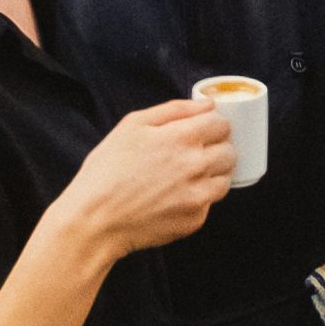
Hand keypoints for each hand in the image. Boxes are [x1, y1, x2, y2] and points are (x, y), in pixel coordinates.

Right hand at [51, 99, 232, 254]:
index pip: (222, 124)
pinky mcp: (195, 219)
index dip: (213, 125)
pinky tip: (173, 198)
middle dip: (217, 148)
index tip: (202, 131)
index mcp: (183, 137)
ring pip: (225, 178)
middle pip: (230, 151)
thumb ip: (174, 110)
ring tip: (185, 177)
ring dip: (212, 174)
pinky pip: (209, 203)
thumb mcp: (132, 125)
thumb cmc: (107, 170)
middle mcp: (197, 166)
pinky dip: (198, 199)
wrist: (94, 220)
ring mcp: (199, 195)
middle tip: (194, 154)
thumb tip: (208, 104)